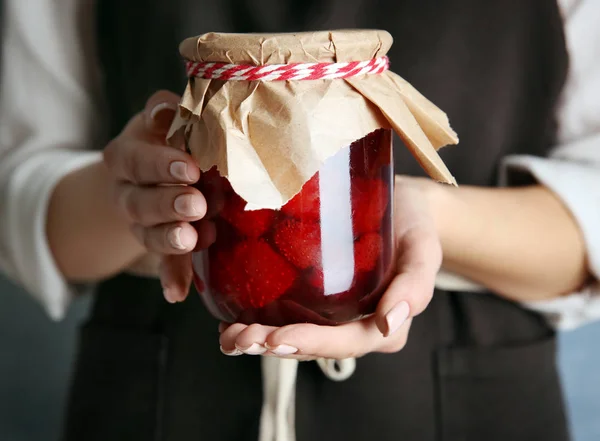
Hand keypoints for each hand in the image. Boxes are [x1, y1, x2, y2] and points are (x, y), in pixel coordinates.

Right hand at [103, 90, 210, 301]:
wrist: (155, 173)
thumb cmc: (169, 139)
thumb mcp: (164, 120)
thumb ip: (166, 115)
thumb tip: (168, 109)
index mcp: (128, 156)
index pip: (136, 160)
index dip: (160, 165)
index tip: (190, 169)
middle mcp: (128, 191)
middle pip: (139, 202)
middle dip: (167, 205)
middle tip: (196, 205)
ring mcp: (141, 222)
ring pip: (148, 234)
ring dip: (170, 239)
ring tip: (192, 239)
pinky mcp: (158, 243)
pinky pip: (162, 263)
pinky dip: (171, 277)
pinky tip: (177, 293)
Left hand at [219, 176, 441, 359]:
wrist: (402, 205)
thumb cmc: (415, 226)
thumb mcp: (423, 250)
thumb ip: (415, 286)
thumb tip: (390, 323)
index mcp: (383, 326)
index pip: (345, 343)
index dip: (310, 344)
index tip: (276, 339)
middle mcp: (355, 327)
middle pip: (312, 346)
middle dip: (273, 346)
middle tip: (238, 339)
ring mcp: (334, 315)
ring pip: (295, 335)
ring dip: (260, 340)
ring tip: (228, 336)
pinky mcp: (317, 298)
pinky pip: (288, 314)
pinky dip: (259, 318)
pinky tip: (231, 316)